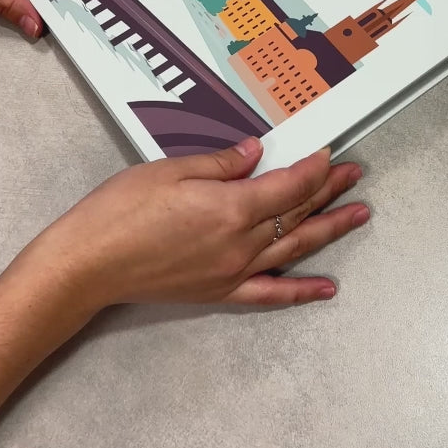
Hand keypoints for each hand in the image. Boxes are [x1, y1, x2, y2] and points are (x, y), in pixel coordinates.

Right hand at [60, 137, 365, 305]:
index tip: (329, 154)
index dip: (313, 168)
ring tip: (359, 215)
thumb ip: (220, 163)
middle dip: (329, 191)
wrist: (89, 264)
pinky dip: (301, 292)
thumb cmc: (119, 212)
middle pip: (296, 213)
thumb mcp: (169, 171)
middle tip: (355, 175)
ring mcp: (233, 271)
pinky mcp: (220, 292)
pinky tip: (326, 288)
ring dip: (329, 230)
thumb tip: (256, 153)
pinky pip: (271, 294)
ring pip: (294, 249)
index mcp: (229, 207)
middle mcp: (240, 243)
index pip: (288, 185)